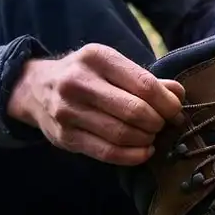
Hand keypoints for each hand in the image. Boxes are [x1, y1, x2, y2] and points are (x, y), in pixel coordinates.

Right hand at [7, 44, 184, 164]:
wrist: (36, 87)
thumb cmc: (86, 75)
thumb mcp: (112, 65)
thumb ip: (146, 79)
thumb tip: (178, 95)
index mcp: (97, 57)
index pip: (144, 85)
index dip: (167, 103)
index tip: (176, 112)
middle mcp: (79, 82)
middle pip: (135, 111)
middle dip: (157, 123)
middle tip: (163, 125)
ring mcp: (68, 111)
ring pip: (122, 134)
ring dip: (146, 140)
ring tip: (151, 137)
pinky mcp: (65, 137)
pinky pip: (107, 153)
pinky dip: (133, 156)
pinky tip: (142, 151)